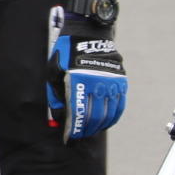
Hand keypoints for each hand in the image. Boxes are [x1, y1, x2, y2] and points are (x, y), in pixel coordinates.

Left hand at [47, 6, 127, 140]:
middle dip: (85, 130)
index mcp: (77, 82)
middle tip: (78, 136)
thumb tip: (60, 118)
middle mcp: (96, 84)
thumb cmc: (66, 53)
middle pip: (93, 117)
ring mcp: (110, 83)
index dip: (73, 131)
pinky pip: (119, 106)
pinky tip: (106, 123)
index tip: (68, 140)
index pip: (77, 114)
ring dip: (98, 127)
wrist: (88, 33)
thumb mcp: (54, 72)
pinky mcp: (120, 82)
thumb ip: (56, 97)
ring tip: (90, 131)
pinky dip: (113, 117)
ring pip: (107, 114)